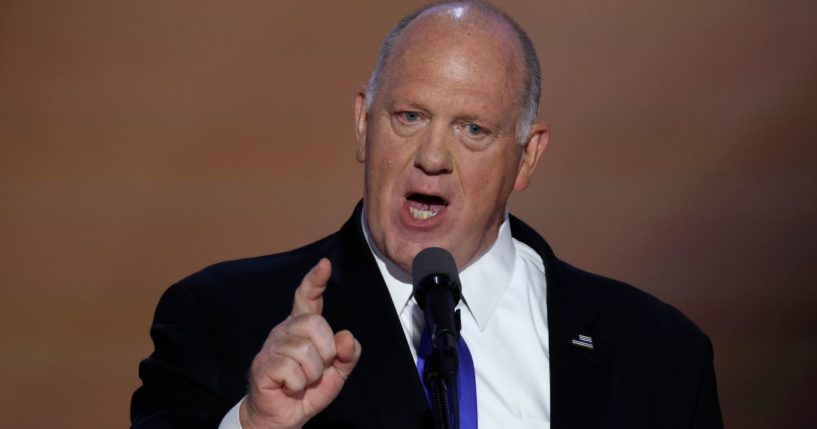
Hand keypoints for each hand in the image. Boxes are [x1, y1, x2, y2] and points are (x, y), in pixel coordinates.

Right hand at [240, 258, 361, 428]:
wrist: (284, 417)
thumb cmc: (307, 390)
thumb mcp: (337, 373)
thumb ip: (347, 355)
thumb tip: (347, 336)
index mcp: (302, 328)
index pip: (308, 298)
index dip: (315, 281)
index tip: (324, 265)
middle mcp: (285, 330)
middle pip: (316, 324)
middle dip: (325, 352)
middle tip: (316, 370)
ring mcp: (272, 346)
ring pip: (306, 351)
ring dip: (312, 374)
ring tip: (301, 381)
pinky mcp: (263, 364)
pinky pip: (293, 370)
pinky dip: (299, 385)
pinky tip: (289, 387)